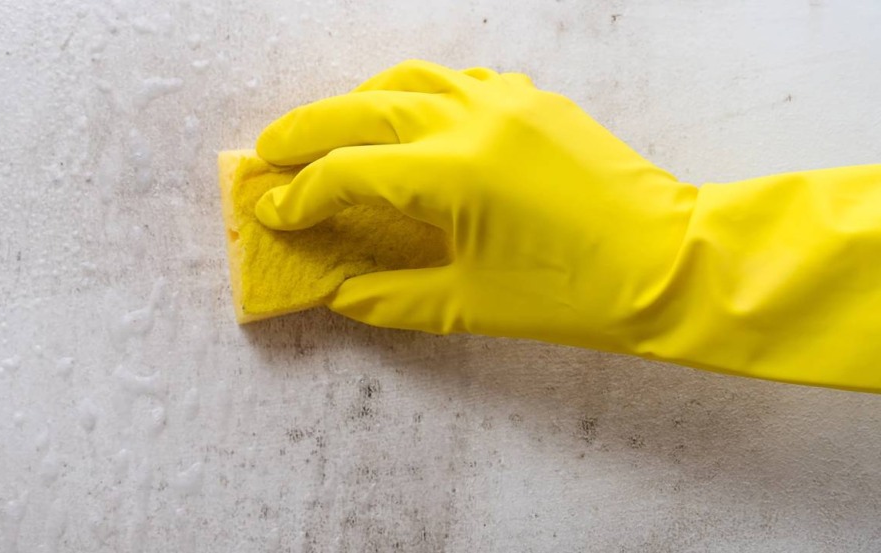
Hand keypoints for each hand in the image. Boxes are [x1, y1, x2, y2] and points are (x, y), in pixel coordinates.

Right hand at [254, 60, 696, 351]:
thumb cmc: (573, 295)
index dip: (299, 195)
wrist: (666, 264)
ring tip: (331, 130)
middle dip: (304, 130)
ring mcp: (506, 100)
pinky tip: (411, 122)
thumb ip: (388, 298)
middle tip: (268, 150)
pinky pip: (458, 80)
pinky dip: (418, 94)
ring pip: (408, 78)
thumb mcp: (468, 306)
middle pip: (360, 109)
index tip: (272, 211)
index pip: (346, 174)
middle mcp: (471, 122)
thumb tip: (336, 293)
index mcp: (451, 176)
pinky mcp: (534, 99)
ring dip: (357, 100)